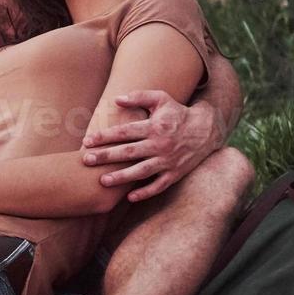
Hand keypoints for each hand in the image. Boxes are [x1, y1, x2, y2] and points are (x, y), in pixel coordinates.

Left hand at [81, 91, 221, 201]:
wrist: (206, 130)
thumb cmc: (177, 113)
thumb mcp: (161, 99)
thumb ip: (139, 97)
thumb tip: (116, 99)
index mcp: (154, 127)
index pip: (125, 132)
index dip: (105, 136)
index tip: (87, 141)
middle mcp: (160, 145)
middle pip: (129, 152)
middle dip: (106, 157)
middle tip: (86, 160)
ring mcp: (168, 161)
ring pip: (141, 171)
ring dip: (122, 177)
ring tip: (103, 181)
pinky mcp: (175, 173)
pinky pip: (159, 186)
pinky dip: (145, 192)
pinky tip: (129, 197)